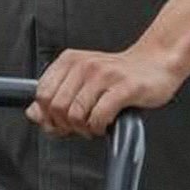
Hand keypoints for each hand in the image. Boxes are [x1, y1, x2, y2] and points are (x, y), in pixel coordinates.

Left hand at [28, 46, 182, 137]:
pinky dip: (99, 127)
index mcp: (69, 61)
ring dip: (84, 128)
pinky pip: (99, 116)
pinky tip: (105, 124)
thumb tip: (33, 113)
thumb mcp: (82, 81)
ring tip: (94, 125)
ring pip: (76, 114)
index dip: (47, 115)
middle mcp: (84, 65)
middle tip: (79, 126)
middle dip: (65, 125)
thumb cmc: (119, 75)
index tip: (60, 122)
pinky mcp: (124, 87)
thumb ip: (56, 96)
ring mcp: (104, 75)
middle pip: (56, 107)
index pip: (41, 94)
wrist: (156, 63)